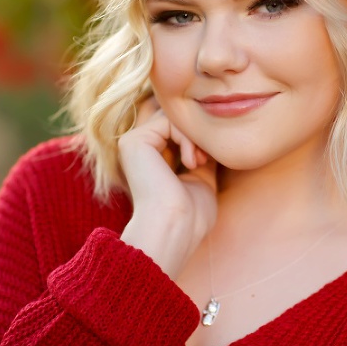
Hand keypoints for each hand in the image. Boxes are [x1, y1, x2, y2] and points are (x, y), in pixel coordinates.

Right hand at [118, 97, 217, 279]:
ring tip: (199, 161)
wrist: (175, 229)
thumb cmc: (190, 215)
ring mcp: (133, 143)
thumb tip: (213, 133)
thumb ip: (201, 152)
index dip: (198, 136)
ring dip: (194, 135)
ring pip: (173, 116)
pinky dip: (186, 137)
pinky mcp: (133, 141)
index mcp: (151, 157)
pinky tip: (191, 162)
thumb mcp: (201, 177)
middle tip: (207, 157)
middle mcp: (139, 148)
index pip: (179, 128)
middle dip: (197, 132)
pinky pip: (168, 120)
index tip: (210, 158)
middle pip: (176, 118)